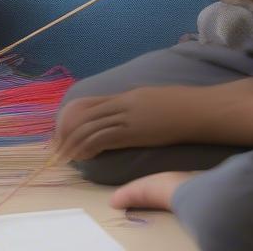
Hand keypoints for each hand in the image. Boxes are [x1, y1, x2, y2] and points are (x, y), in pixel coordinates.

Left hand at [55, 87, 198, 159]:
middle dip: (66, 133)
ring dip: (74, 143)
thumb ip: (131, 107)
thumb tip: (116, 116)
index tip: (60, 131)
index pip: (87, 104)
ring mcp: (128, 116)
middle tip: (55, 148)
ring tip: (64, 155)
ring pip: (91, 126)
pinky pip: (106, 137)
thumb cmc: (179, 106)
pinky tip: (83, 156)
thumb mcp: (149, 101)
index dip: (70, 118)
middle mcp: (122, 104)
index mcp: (124, 96)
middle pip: (84, 115)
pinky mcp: (135, 131)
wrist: (197, 109)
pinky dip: (90, 146)